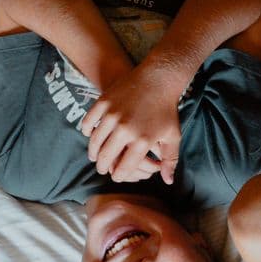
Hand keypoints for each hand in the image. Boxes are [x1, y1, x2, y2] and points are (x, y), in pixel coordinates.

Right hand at [81, 63, 181, 183]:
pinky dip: (87, 131)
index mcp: (142, 141)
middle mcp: (125, 130)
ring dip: (92, 152)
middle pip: (105, 157)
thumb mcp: (173, 136)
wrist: (158, 79)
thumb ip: (170, 161)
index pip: (123, 168)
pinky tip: (90, 135)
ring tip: (94, 156)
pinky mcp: (103, 102)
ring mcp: (112, 115)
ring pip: (95, 142)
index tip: (116, 177)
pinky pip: (88, 122)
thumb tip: (168, 182)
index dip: (118, 176)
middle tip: (101, 169)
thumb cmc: (167, 110)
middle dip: (102, 167)